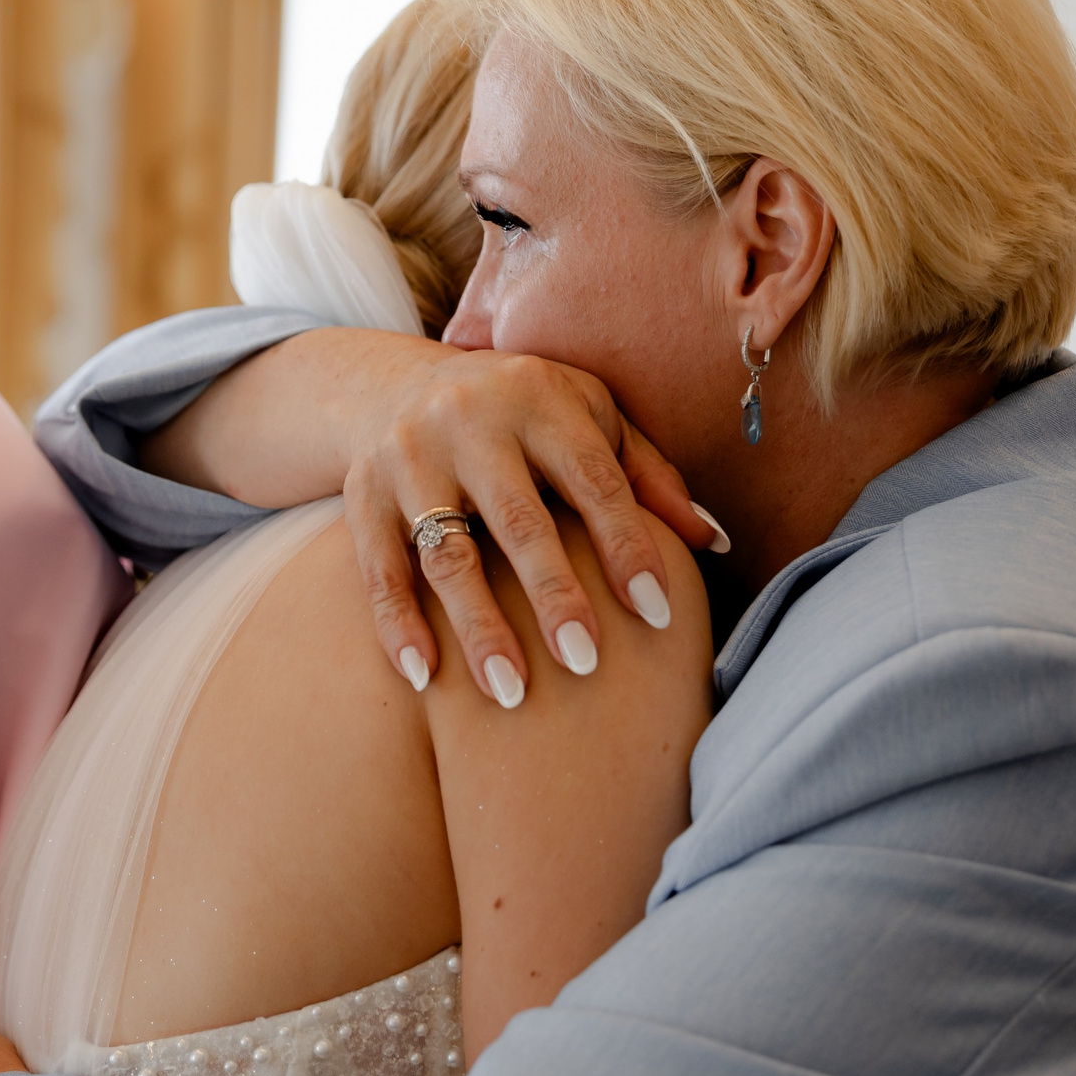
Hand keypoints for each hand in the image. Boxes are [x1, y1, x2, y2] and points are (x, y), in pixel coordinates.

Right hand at [337, 341, 709, 703]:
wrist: (398, 383)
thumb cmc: (523, 415)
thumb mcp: (589, 418)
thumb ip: (646, 476)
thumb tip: (715, 541)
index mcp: (539, 398)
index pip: (593, 480)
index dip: (626, 546)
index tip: (656, 614)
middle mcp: (468, 421)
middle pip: (516, 519)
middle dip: (553, 593)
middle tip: (586, 663)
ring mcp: (407, 458)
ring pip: (445, 552)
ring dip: (478, 626)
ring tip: (512, 692)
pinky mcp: (361, 495)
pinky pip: (379, 570)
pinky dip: (398, 626)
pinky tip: (425, 679)